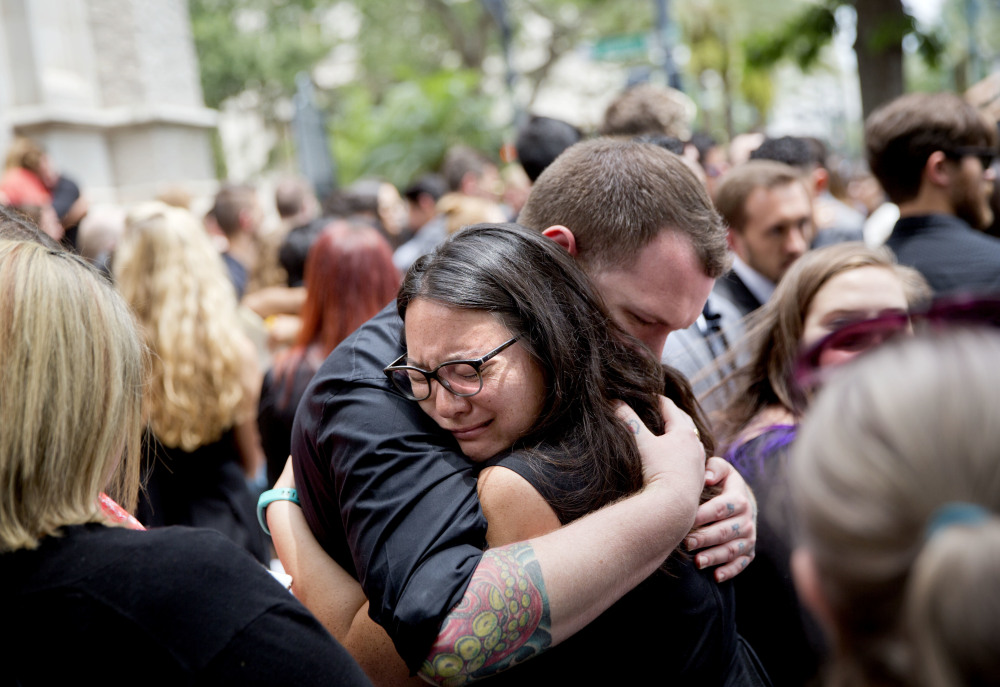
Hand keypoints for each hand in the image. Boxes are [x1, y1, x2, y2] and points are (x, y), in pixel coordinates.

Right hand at [616, 396, 705, 511]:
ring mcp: (699, 463)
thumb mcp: (642, 443)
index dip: (657, 399)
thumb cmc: (659, 471)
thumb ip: (628, 420)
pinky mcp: (699, 480)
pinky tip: (676, 460)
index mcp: (684, 432)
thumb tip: (613, 401)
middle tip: (659, 409)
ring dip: (681, 435)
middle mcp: (696, 445)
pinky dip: (684, 454)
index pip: (670, 407)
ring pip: (692, 442)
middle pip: (685, 422)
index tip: (647, 394)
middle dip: (672, 414)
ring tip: (669, 434)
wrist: (674, 506)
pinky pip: (693, 460)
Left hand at [684, 457, 756, 581]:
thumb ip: (714, 468)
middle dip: (705, 538)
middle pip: (725, 532)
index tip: (687, 519)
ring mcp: (749, 538)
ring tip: (698, 562)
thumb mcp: (722, 470)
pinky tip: (715, 576)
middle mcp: (747, 520)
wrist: (743, 501)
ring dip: (715, 557)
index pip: (722, 508)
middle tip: (686, 543)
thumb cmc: (723, 484)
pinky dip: (730, 571)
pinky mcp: (748, 552)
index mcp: (739, 499)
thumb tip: (707, 477)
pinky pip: (741, 564)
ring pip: (733, 550)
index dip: (704, 515)